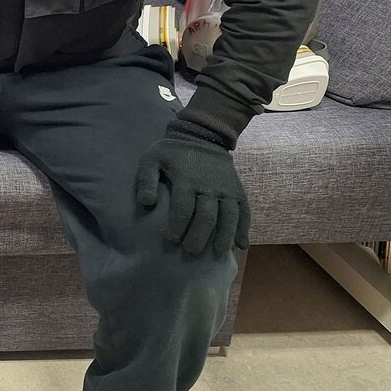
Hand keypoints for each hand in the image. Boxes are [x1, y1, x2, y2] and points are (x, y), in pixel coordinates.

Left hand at [134, 134, 250, 254]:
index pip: (183, 207)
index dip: (178, 225)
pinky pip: (245, 211)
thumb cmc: (172, 153)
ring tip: (218, 253)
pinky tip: (241, 245)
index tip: (172, 239)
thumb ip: (146, 179)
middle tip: (192, 251)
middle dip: (200, 235)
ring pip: (230, 215)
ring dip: (225, 236)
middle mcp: (209, 185)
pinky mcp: (238, 190)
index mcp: (186, 178)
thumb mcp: (152, 158)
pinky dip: (244, 228)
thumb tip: (147, 203)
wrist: (202, 137)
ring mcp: (227, 188)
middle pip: (207, 215)